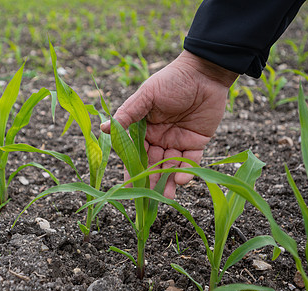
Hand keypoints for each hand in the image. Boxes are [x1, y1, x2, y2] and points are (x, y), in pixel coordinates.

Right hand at [101, 50, 237, 198]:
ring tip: (167, 198)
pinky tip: (182, 180)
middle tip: (149, 200)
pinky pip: (191, 162)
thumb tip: (103, 128)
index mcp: (144, 128)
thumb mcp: (147, 95)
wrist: (205, 72)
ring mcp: (178, 141)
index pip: (135, 153)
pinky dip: (187, 172)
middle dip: (151, 181)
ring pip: (171, 167)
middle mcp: (160, 138)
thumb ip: (128, 113)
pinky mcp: (197, 143)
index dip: (131, 170)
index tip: (128, 187)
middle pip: (152, 164)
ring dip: (169, 182)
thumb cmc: (172, 80)